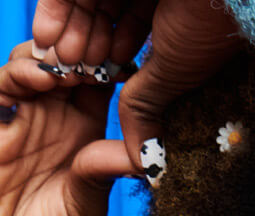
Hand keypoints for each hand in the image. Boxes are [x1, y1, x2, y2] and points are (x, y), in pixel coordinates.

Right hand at [0, 42, 138, 215]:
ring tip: (77, 64)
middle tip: (103, 48)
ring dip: (56, 55)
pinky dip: (21, 71)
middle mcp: (53, 120)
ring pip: (34, 62)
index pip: (103, 79)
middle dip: (85, 48)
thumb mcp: (90, 204)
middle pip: (68, 61)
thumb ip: (107, 165)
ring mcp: (19, 120)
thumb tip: (146, 146)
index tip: (133, 54)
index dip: (116, 61)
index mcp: (86, 133)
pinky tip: (45, 77)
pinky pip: (0, 85)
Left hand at [31, 0, 241, 170]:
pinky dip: (56, 11)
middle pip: (105, 17)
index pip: (132, 31)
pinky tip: (45, 38)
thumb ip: (148, 106)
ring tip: (57, 62)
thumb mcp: (175, 70)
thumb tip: (145, 160)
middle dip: (84, 51)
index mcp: (177, 8)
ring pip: (88, 2)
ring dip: (68, 34)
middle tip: (68, 76)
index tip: (92, 84)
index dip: (108, 59)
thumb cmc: (209, 22)